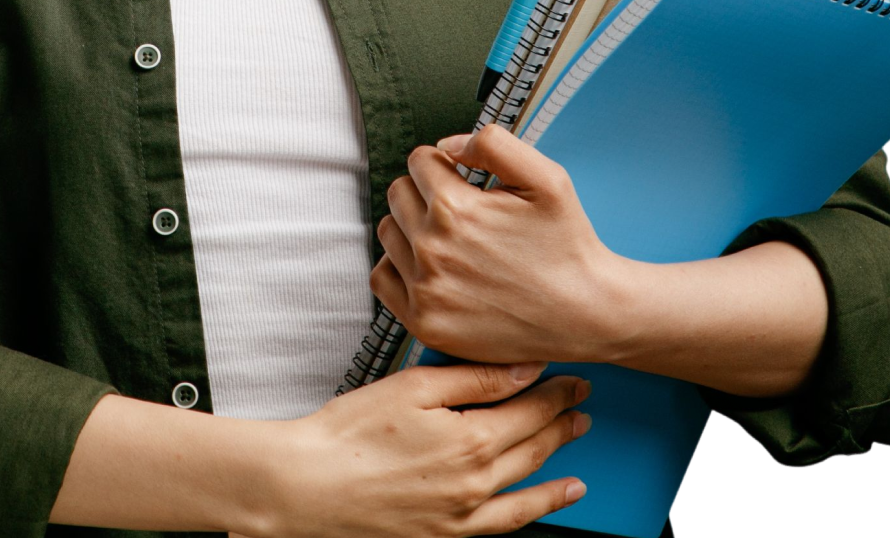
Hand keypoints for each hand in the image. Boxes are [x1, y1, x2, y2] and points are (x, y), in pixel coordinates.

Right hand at [264, 362, 591, 537]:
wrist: (309, 487)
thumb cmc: (348, 435)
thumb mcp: (413, 386)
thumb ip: (474, 377)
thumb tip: (524, 368)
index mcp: (471, 439)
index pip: (529, 407)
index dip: (556, 389)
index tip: (572, 376)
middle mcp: (477, 481)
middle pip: (534, 442)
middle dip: (562, 416)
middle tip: (580, 398)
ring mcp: (465, 512)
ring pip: (528, 480)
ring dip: (559, 457)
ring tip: (576, 435)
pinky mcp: (448, 533)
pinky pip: (508, 522)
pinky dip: (540, 507)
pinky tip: (556, 497)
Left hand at [372, 123, 629, 365]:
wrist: (585, 314)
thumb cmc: (567, 244)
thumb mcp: (547, 178)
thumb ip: (493, 144)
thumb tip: (447, 146)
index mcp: (455, 208)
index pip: (419, 161)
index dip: (444, 166)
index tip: (464, 181)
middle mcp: (432, 249)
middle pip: (399, 194)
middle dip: (426, 193)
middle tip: (461, 213)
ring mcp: (425, 290)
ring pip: (388, 233)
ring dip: (411, 228)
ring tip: (451, 240)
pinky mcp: (423, 322)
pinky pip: (382, 277)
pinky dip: (400, 268)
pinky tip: (432, 268)